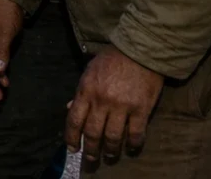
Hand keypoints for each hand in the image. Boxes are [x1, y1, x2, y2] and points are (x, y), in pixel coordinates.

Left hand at [64, 46, 163, 166]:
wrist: (139, 51)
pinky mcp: (141, 109)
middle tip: (90, 160)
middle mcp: (101, 101)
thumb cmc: (112, 60)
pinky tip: (131, 148)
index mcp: (86, 91)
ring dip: (110, 150)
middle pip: (92, 132)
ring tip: (109, 156)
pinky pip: (136, 132)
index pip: (74, 120)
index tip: (72, 149)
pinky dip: (133, 144)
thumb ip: (81, 93)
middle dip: (90, 150)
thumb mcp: (89, 72)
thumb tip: (70, 109)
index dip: (71, 137)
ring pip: (113, 136)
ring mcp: (122, 106)